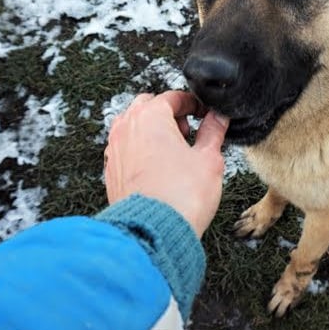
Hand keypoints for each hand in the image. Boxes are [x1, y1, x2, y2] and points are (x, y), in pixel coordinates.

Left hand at [103, 91, 228, 236]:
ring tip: (174, 151)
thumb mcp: (208, 158)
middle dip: (169, 115)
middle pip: (148, 107)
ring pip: (133, 127)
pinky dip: (140, 150)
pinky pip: (126, 150)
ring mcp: (115, 150)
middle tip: (188, 132)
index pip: (173, 97)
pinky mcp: (111, 171)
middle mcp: (126, 128)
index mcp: (150, 117)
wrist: (155, 232)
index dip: (193, 104)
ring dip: (153, 131)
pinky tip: (158, 168)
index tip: (203, 114)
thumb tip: (218, 118)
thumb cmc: (181, 196)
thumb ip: (212, 132)